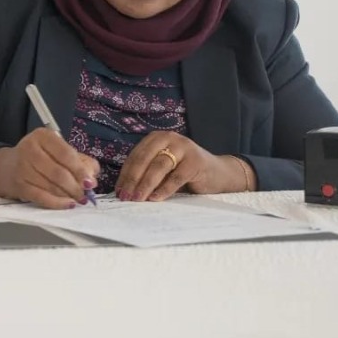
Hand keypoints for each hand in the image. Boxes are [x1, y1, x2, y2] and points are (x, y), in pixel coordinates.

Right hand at [0, 129, 99, 208]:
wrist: (8, 167)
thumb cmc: (40, 158)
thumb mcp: (59, 151)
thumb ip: (80, 161)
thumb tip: (92, 178)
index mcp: (43, 136)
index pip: (65, 154)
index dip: (80, 170)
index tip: (90, 182)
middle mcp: (30, 149)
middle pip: (59, 172)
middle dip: (76, 186)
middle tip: (86, 195)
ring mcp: (22, 168)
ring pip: (51, 186)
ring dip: (68, 196)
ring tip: (78, 199)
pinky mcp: (19, 185)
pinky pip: (42, 197)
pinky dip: (57, 203)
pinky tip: (67, 204)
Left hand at [115, 132, 251, 201]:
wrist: (219, 173)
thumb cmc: (185, 172)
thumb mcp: (163, 169)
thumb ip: (146, 173)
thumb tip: (123, 190)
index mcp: (156, 138)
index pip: (135, 156)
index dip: (125, 174)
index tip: (118, 191)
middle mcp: (168, 138)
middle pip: (144, 160)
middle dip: (132, 180)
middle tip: (125, 197)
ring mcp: (183, 148)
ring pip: (158, 167)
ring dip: (145, 185)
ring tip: (137, 199)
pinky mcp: (195, 161)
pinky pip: (175, 177)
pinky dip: (164, 189)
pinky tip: (155, 199)